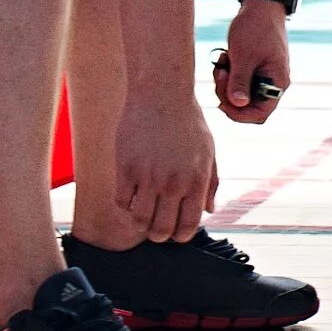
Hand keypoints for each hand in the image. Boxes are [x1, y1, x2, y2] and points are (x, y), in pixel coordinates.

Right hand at [116, 90, 218, 242]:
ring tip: (144, 214)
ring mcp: (148, 177)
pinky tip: (132, 195)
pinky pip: (121, 202)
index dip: (181, 236)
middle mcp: (173, 182)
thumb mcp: (208, 151)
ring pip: (139, 221)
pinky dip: (126, 205)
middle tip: (157, 227)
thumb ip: (210, 183)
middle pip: (161, 230)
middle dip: (160, 235)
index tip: (176, 233)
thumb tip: (208, 211)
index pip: (188, 225)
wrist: (162, 94)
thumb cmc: (188, 122)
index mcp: (197, 179)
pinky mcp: (125, 169)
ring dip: (141, 223)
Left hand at [216, 0, 291, 125]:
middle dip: (228, 94)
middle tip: (219, 73)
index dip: (239, 114)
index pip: (260, 114)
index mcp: (277, 81)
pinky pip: (238, 80)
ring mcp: (264, 75)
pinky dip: (228, 73)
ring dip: (225, 82)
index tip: (221, 103)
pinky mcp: (255, 68)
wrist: (261, 4)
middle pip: (247, 105)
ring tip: (222, 61)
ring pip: (240, 93)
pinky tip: (225, 57)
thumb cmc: (255, 28)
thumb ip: (240, 82)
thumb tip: (237, 105)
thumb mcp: (244, 56)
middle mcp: (273, 82)